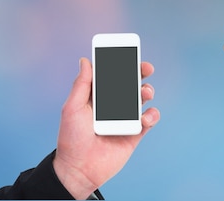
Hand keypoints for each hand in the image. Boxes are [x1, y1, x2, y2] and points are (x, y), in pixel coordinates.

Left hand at [53, 58, 159, 198]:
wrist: (79, 170)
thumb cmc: (71, 139)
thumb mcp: (72, 108)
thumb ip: (81, 84)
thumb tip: (86, 61)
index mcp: (99, 97)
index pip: (112, 76)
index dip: (122, 64)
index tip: (130, 53)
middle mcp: (114, 105)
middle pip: (131, 84)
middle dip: (140, 73)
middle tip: (146, 68)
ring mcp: (126, 118)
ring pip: (142, 99)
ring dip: (147, 91)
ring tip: (145, 93)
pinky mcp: (135, 133)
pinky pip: (149, 120)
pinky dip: (152, 115)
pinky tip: (145, 117)